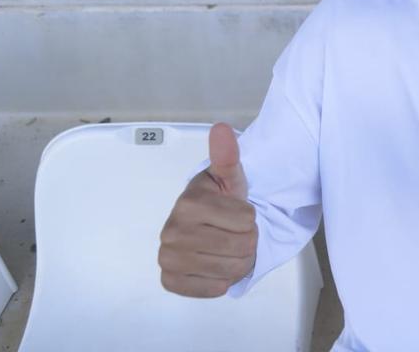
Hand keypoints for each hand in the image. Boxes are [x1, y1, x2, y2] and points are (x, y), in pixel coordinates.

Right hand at [158, 123, 257, 297]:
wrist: (204, 225)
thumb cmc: (220, 200)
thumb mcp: (229, 176)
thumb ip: (228, 156)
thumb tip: (221, 129)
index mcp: (188, 203)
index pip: (248, 221)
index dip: (250, 219)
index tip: (238, 214)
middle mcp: (171, 231)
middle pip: (241, 247)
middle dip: (247, 242)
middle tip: (234, 233)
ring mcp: (167, 257)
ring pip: (230, 271)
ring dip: (237, 262)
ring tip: (227, 248)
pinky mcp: (169, 280)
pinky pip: (213, 289)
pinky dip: (221, 281)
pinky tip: (214, 265)